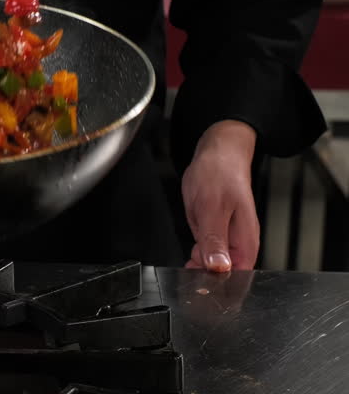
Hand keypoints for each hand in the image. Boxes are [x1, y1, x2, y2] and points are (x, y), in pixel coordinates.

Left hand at [182, 120, 259, 271]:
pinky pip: (205, 252)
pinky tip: (192, 244)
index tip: (198, 278)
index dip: (217, 282)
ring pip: (211, 265)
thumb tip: (219, 268)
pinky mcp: (214, 234)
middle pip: (222, 274)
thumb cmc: (219, 175)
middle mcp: (238, 244)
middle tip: (192, 258)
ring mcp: (225, 239)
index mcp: (245, 242)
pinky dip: (196, 253)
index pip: (236, 277)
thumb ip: (215, 240)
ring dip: (198, 263)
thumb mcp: (211, 208)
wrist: (216, 155)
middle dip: (204, 273)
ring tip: (194, 244)